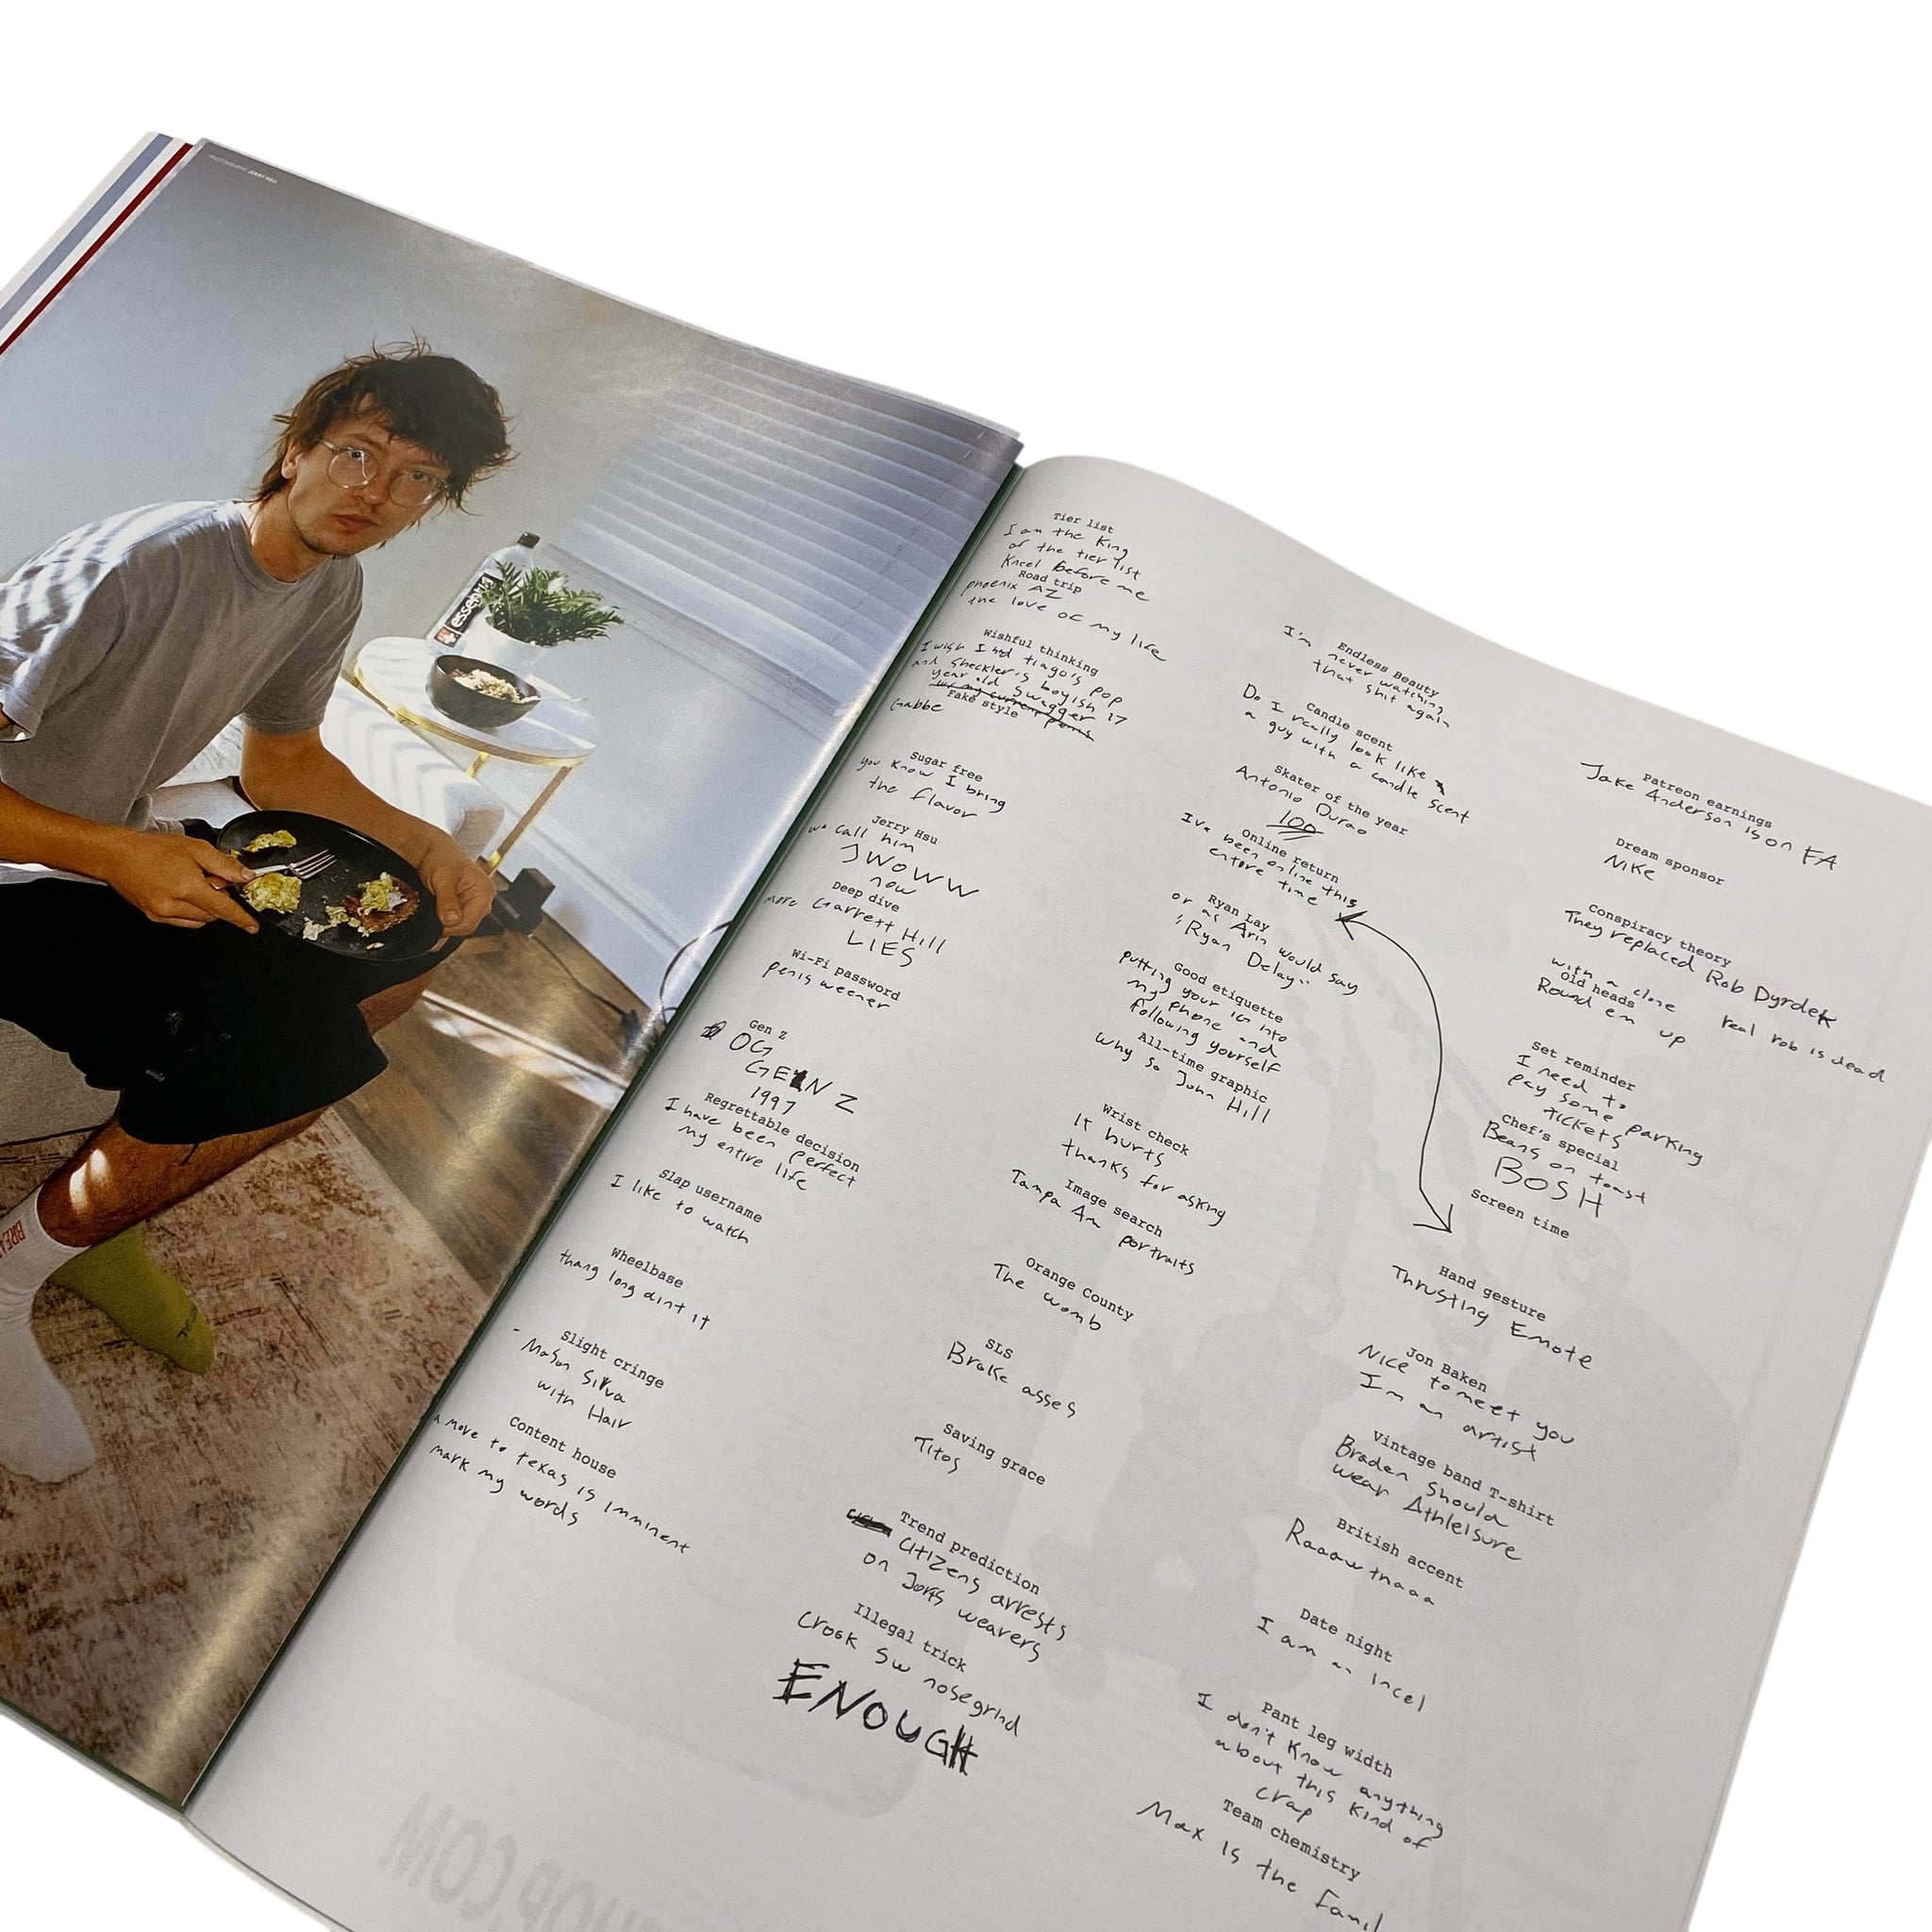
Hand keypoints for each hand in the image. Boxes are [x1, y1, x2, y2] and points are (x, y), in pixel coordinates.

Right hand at [95, 830, 260, 931]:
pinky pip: (182, 921)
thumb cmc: (150, 848)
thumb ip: (224, 865)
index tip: (251, 925)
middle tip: (211, 882)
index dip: (240, 918)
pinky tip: (181, 892)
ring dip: (204, 907)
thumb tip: (245, 876)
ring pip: (197, 920)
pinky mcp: (153, 916)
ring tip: (192, 884)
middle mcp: (173, 906)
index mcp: (187, 888)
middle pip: (212, 915)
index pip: (223, 909)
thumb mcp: (195, 848)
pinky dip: (189, 911)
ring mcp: (161, 914)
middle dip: (219, 902)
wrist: (115, 854)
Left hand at [415, 832, 494, 936]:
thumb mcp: (442, 879)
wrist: (434, 851)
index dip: (449, 928)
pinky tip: (435, 911)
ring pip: (460, 925)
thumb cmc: (440, 857)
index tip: (432, 925)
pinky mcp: (466, 906)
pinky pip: (457, 920)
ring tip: (431, 911)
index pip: (469, 923)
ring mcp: (476, 904)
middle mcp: (484, 900)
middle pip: (466, 926)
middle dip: (447, 925)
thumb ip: (447, 901)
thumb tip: (451, 921)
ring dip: (444, 922)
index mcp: (484, 892)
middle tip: (429, 917)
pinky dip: (444, 919)